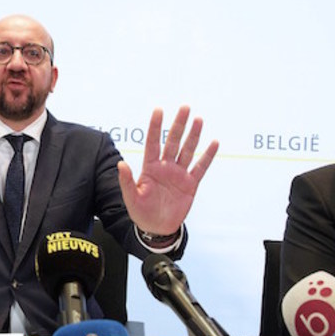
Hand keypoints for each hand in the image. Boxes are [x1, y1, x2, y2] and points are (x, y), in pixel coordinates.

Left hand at [117, 106, 218, 234]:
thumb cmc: (141, 212)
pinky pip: (200, 167)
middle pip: (173, 141)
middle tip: (185, 107)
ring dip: (193, 135)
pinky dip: (207, 156)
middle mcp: (165, 166)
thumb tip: (121, 164)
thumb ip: (127, 181)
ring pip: (187, 150)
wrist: (157, 228)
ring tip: (198, 119)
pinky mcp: (190, 184)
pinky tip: (213, 142)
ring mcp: (179, 174)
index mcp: (150, 167)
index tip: (159, 110)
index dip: (155, 126)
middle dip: (178, 124)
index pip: (153, 142)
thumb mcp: (131, 198)